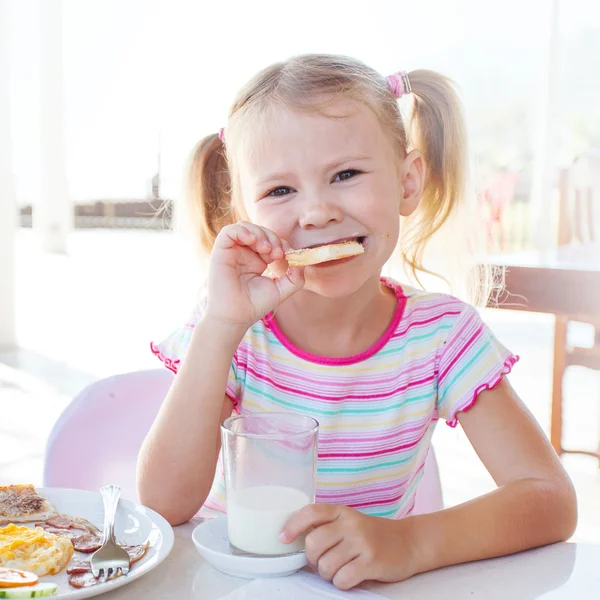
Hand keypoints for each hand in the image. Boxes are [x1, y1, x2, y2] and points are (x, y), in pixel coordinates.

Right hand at [205, 222, 303, 327]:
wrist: (235, 317)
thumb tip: (302, 262)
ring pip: (245, 227)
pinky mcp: (220, 251)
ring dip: (259, 233)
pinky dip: (243, 231)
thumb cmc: (255, 305)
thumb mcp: (281, 290)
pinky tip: (253, 241)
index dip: (281, 243)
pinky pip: (229, 231)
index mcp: (257, 260)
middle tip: (277, 254)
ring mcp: (232, 251)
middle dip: (272, 237)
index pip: (270, 240)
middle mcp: (244, 253)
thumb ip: (295, 277)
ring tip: (266, 249)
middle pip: (259, 230)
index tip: (287, 255)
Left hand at [281, 504, 420, 589]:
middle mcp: (351, 523)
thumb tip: (298, 541)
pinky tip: (351, 576)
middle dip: (313, 559)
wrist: (409, 542)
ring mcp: (361, 541)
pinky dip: (342, 583)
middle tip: (323, 562)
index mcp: (342, 511)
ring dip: (329, 574)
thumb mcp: (350, 522)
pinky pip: (342, 579)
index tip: (283, 538)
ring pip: (326, 565)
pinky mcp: (371, 561)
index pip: (311, 512)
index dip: (293, 525)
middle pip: (313, 543)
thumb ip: (328, 526)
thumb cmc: (374, 535)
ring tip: (340, 570)